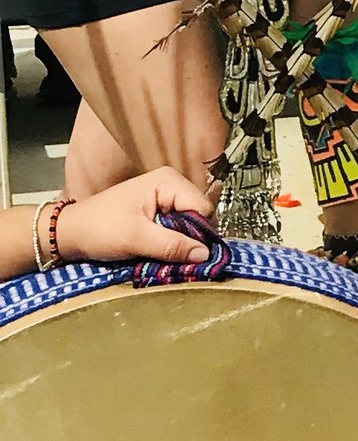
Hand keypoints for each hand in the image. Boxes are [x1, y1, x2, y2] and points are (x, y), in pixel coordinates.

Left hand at [54, 168, 215, 266]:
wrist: (69, 233)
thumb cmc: (98, 229)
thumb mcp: (136, 238)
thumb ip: (172, 245)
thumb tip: (205, 254)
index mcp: (168, 181)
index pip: (203, 208)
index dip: (200, 234)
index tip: (189, 255)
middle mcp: (171, 185)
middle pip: (199, 217)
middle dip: (190, 240)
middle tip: (175, 259)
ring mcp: (165, 198)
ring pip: (189, 226)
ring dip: (180, 245)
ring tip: (165, 257)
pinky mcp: (158, 212)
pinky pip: (178, 229)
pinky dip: (172, 244)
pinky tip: (160, 252)